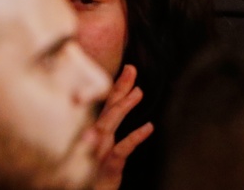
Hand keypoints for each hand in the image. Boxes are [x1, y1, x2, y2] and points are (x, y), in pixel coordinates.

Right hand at [92, 65, 153, 189]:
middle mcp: (95, 140)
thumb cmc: (94, 174)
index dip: (116, 87)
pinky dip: (134, 137)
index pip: (106, 106)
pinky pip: (120, 150)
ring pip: (108, 126)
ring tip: (138, 91)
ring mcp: (99, 153)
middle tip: (132, 69)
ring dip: (122, 107)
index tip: (129, 69)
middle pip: (107, 110)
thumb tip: (116, 110)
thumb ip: (107, 130)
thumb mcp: (102, 151)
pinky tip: (149, 127)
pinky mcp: (106, 169)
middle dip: (119, 88)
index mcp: (96, 133)